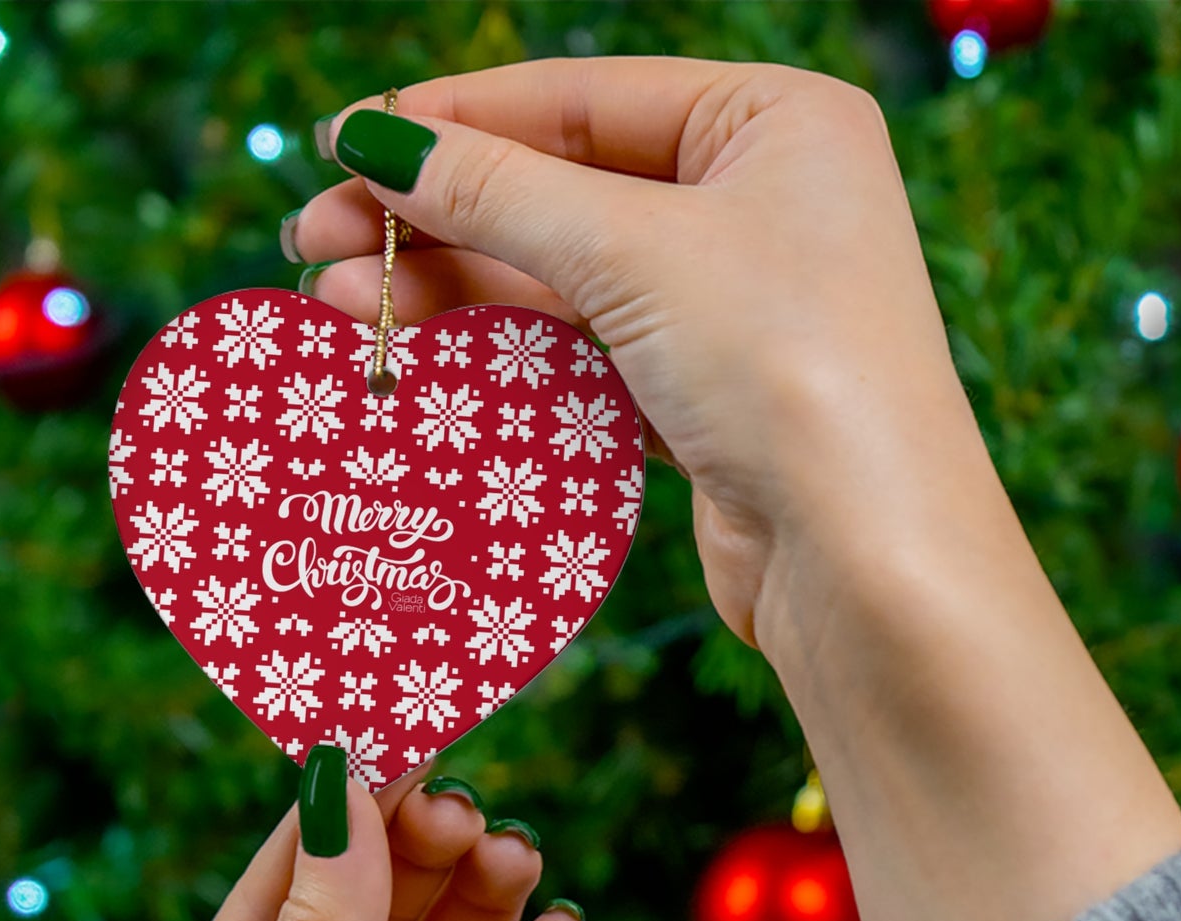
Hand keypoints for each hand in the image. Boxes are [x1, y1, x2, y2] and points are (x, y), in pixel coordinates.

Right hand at [288, 56, 984, 655]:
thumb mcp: (633, 252)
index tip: (344, 142)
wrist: (865, 561)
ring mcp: (735, 306)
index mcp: (775, 122)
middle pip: (564, 190)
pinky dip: (509, 356)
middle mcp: (762, 204)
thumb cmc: (785, 368)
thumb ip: (498, 191)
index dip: (455, 119)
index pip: (583, 99)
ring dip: (455, 291)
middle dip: (437, 217)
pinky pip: (588, 354)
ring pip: (567, 280)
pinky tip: (425, 359)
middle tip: (314, 241)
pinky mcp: (708, 397)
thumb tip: (375, 140)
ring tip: (339, 307)